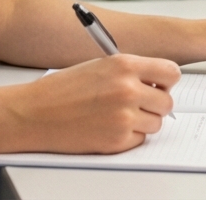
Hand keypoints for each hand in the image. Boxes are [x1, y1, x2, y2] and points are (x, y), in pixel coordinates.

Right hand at [5, 54, 181, 154]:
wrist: (34, 113)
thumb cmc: (62, 89)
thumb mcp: (100, 66)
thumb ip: (130, 71)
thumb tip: (156, 82)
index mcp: (124, 65)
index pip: (171, 72)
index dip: (166, 80)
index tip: (159, 84)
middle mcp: (128, 89)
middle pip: (167, 101)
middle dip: (155, 104)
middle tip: (136, 104)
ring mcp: (125, 117)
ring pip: (156, 123)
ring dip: (142, 122)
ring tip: (117, 115)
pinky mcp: (117, 140)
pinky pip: (139, 140)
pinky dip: (128, 137)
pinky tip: (107, 127)